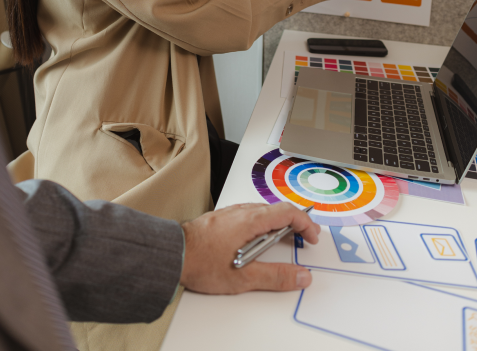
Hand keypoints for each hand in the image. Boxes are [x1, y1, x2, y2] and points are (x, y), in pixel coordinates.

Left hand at [180, 202, 318, 293]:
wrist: (173, 254)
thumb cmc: (202, 263)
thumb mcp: (244, 277)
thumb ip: (276, 276)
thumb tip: (301, 276)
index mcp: (250, 220)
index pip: (287, 213)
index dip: (305, 223)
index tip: (313, 236)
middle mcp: (241, 211)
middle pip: (276, 209)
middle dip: (295, 222)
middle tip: (306, 237)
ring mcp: (231, 213)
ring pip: (263, 211)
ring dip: (279, 222)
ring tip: (286, 238)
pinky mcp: (222, 218)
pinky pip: (250, 215)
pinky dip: (264, 223)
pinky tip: (260, 238)